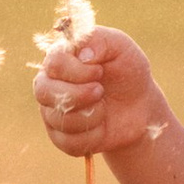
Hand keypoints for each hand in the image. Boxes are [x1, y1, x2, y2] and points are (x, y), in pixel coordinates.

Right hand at [31, 23, 159, 158]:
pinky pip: (68, 143)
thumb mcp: (121, 47)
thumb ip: (100, 40)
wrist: (139, 106)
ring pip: (59, 119)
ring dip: (91, 115)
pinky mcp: (60, 136)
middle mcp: (48, 83)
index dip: (78, 71)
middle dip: (80, 95)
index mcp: (59, 58)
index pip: (54, 64)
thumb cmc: (126, 71)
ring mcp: (51, 111)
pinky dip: (92, 137)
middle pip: (44, 91)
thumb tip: (82, 54)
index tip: (99, 72)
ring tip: (103, 107)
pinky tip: (101, 126)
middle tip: (101, 92)